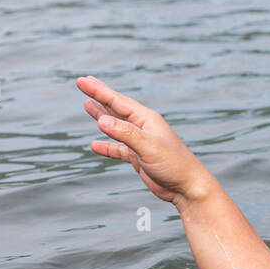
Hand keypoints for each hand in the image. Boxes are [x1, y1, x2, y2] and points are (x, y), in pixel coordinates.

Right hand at [76, 77, 213, 207]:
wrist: (187, 188)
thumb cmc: (174, 164)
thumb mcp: (149, 146)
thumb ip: (125, 133)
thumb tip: (101, 120)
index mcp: (147, 120)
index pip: (118, 101)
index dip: (99, 90)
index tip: (82, 81)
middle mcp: (144, 128)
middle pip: (116, 108)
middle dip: (99, 96)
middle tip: (83, 83)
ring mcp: (141, 143)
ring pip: (115, 126)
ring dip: (101, 116)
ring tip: (87, 105)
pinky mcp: (139, 158)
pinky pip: (118, 149)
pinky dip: (107, 146)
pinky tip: (94, 145)